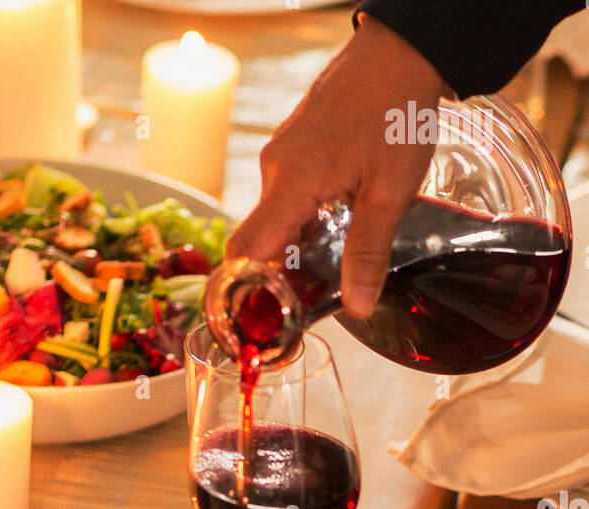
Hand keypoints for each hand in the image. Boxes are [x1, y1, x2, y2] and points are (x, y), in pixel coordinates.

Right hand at [226, 19, 450, 317]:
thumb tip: (356, 306)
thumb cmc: (396, 110)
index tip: (259, 320)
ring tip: (334, 260)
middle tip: (310, 301)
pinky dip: (304, 218)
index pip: (244, 252)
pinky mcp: (295, 145)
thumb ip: (368, 253)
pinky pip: (288, 194)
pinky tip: (338, 221)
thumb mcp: (389, 193)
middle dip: (278, 276)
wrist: (403, 49)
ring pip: (277, 218)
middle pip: (259, 241)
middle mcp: (275, 170)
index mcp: (290, 185)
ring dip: (298, 244)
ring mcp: (282, 155)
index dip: (245, 291)